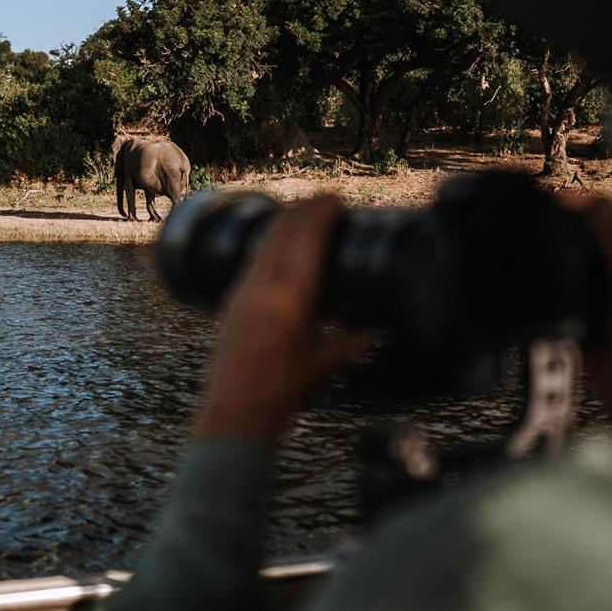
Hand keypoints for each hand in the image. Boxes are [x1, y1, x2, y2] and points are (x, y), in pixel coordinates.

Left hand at [195, 194, 371, 445]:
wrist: (237, 409)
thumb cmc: (283, 390)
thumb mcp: (326, 362)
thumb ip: (355, 341)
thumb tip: (380, 330)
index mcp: (293, 296)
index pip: (307, 238)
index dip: (321, 212)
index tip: (336, 202)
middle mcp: (265, 285)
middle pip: (284, 230)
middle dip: (304, 208)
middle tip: (325, 200)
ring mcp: (244, 290)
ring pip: (265, 240)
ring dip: (285, 220)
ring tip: (303, 212)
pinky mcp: (231, 299)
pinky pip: (252, 258)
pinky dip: (268, 241)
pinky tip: (276, 241)